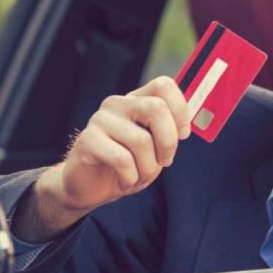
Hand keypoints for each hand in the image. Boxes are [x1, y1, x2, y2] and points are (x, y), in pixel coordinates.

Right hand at [13, 76, 189, 241]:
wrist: (90, 187)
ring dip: (148, 169)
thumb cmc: (127, 165)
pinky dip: (130, 178)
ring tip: (140, 177)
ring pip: (142, 141)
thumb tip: (185, 130)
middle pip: (156, 109)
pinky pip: (122, 160)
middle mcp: (117, 104)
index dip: (180, 110)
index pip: (164, 85)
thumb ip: (169, 134)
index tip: (183, 135)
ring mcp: (100, 120)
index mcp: (136, 100)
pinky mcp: (87, 140)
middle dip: (168, 142)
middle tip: (164, 161)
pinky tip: (124, 181)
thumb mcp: (154, 149)